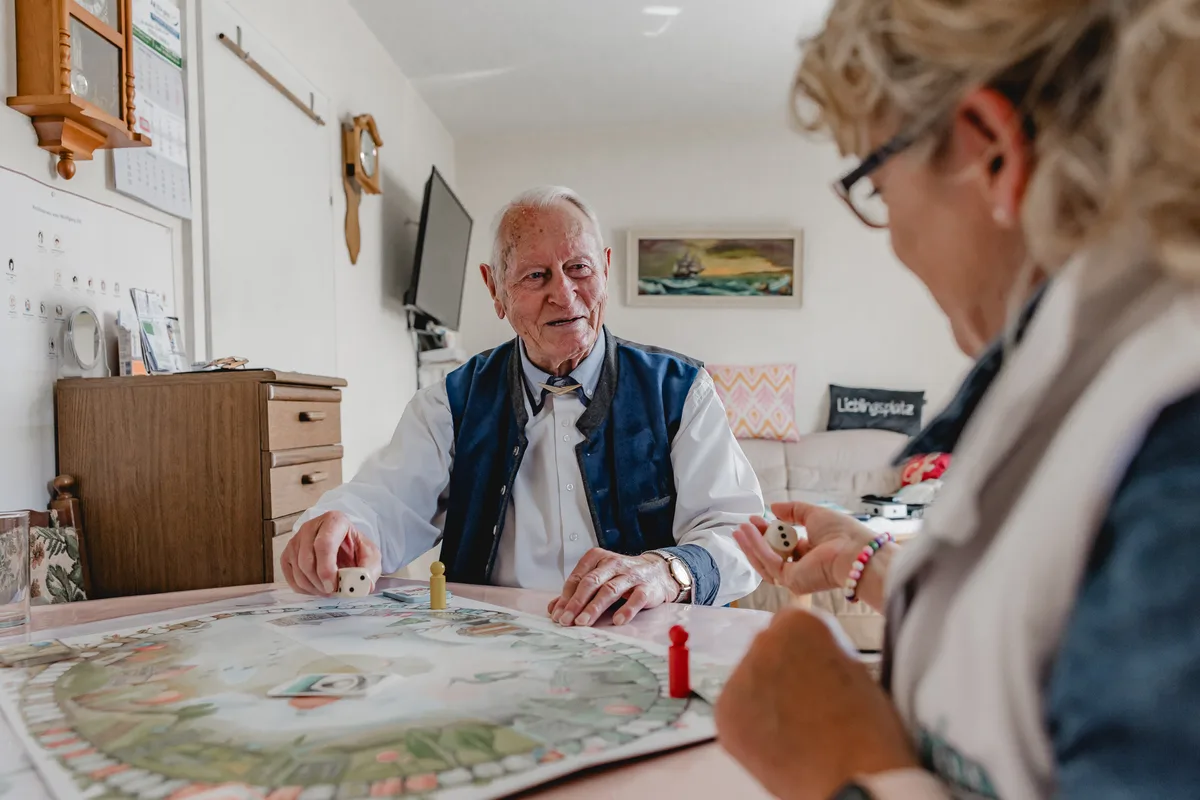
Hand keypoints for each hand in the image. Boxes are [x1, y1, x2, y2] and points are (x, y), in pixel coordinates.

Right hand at [281, 511, 381, 595]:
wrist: (343, 545)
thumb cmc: (354, 548)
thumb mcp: (370, 555)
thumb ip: (370, 569)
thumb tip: (362, 585)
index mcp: (334, 521)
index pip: (324, 545)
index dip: (326, 569)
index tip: (333, 586)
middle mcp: (311, 527)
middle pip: (307, 560)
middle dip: (320, 582)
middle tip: (333, 591)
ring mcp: (296, 540)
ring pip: (298, 570)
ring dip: (313, 587)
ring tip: (328, 590)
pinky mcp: (287, 553)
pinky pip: (290, 577)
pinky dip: (303, 588)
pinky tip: (316, 588)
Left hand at [546, 548, 676, 626]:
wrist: (659, 573)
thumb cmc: (622, 577)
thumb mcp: (599, 579)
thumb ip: (576, 592)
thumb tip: (553, 608)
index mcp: (597, 558)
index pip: (577, 577)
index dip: (565, 597)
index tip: (557, 615)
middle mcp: (613, 563)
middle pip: (591, 582)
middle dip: (576, 602)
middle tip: (565, 621)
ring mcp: (631, 575)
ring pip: (610, 590)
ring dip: (595, 607)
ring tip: (583, 623)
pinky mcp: (647, 587)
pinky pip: (636, 598)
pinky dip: (627, 609)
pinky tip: (617, 621)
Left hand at [716, 608, 917, 799]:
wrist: (853, 775)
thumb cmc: (868, 726)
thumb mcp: (855, 667)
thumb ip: (823, 651)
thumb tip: (808, 659)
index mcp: (800, 622)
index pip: (793, 623)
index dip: (808, 650)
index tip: (818, 670)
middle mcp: (763, 641)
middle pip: (768, 648)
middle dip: (782, 669)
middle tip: (807, 702)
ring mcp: (739, 677)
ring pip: (750, 680)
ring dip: (765, 696)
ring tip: (795, 726)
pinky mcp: (724, 713)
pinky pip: (737, 710)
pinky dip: (752, 723)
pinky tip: (778, 740)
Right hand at [733, 502, 876, 596]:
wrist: (855, 552)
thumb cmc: (843, 533)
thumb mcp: (815, 515)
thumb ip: (794, 510)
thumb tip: (774, 507)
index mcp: (810, 555)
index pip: (782, 546)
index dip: (768, 533)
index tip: (757, 519)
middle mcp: (802, 568)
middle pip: (771, 556)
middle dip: (756, 540)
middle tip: (744, 525)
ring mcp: (795, 577)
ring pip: (766, 562)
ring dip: (751, 545)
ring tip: (739, 529)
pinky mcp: (791, 580)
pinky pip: (769, 562)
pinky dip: (757, 546)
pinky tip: (748, 532)